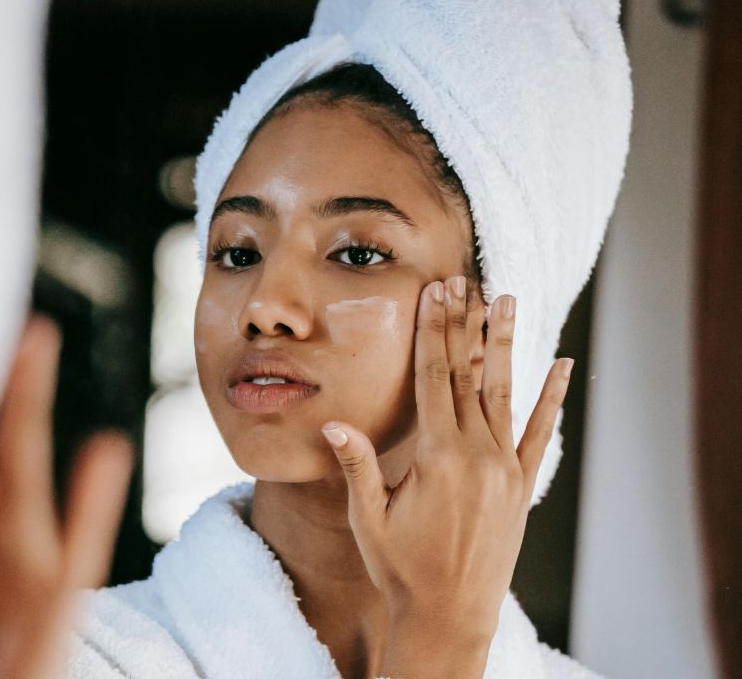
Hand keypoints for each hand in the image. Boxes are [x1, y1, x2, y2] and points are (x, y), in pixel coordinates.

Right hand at [321, 277, 572, 678]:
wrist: (450, 616)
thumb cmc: (401, 569)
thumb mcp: (368, 520)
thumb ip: (357, 467)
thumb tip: (336, 422)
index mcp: (438, 457)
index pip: (435, 378)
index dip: (434, 332)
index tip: (436, 294)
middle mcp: (477, 455)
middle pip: (468, 374)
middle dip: (464, 324)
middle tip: (464, 281)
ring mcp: (506, 469)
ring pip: (504, 392)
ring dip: (505, 344)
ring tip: (509, 300)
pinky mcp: (522, 486)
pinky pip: (539, 433)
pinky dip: (551, 398)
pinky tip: (562, 365)